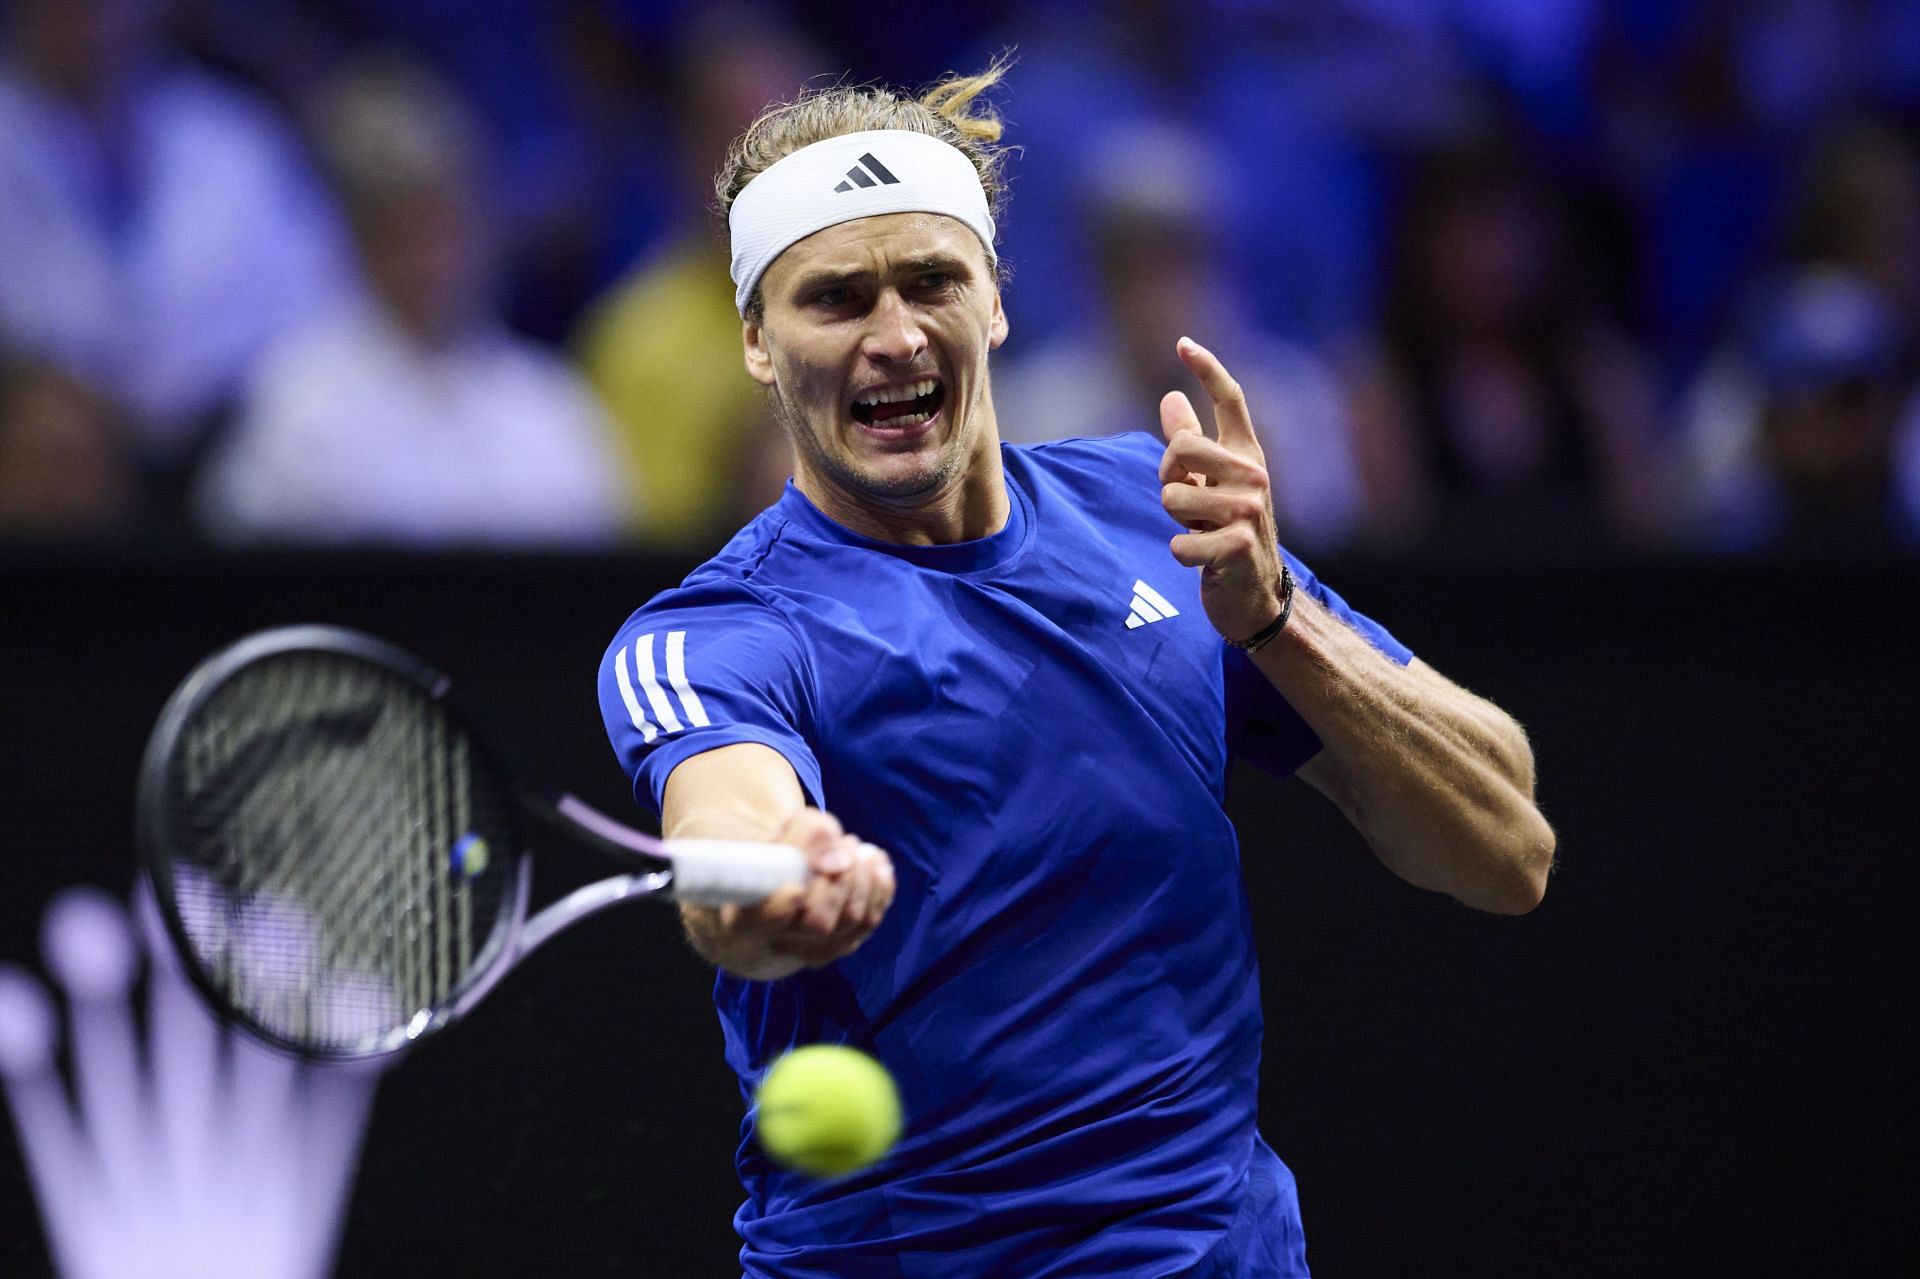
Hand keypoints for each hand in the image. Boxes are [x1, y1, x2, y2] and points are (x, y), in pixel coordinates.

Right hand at [708, 807, 894, 975]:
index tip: (797, 887)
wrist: (773, 888)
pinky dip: (880, 886)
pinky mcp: (840, 945)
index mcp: (743, 916)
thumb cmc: (771, 858)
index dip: (781, 908)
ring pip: (850, 920)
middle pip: (818, 921)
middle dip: (840, 877)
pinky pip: (869, 921)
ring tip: (853, 848)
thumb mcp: (776, 835)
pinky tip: (875, 862)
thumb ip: (804, 834)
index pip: (761, 921)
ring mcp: (811, 950)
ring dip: (862, 876)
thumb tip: (838, 859)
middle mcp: (776, 941)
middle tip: (843, 844)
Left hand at [1158, 337, 1286, 643]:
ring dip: (1175, 522)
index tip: (1182, 343)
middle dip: (1168, 476)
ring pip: (1174, 497)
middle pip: (1184, 446)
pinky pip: (1180, 542)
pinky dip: (1180, 553)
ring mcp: (1250, 511)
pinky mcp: (1239, 547)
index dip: (1207, 369)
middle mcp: (1255, 476)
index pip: (1232, 400)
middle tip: (1184, 502)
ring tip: (1199, 532)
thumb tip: (1170, 397)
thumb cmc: (1226, 532)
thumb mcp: (1208, 484)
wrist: (1254, 594)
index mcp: (1247, 455)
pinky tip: (1199, 560)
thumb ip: (1190, 444)